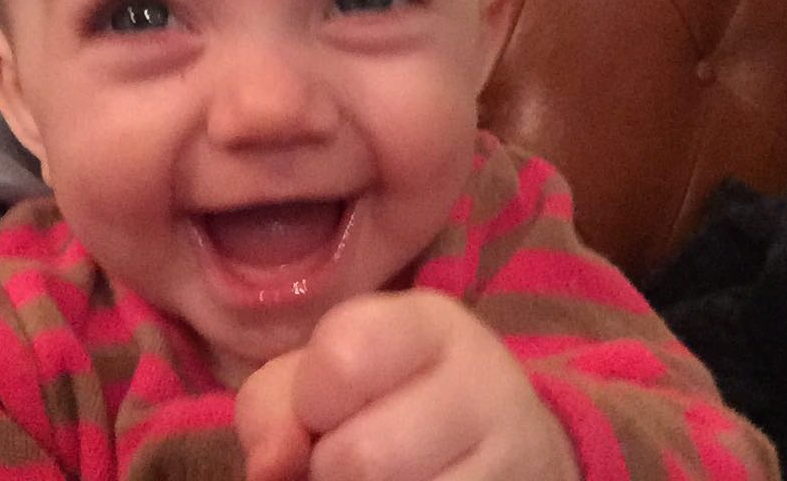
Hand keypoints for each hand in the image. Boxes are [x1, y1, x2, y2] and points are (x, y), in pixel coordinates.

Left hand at [236, 290, 580, 480]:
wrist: (509, 452)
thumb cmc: (390, 406)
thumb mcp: (327, 382)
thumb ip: (275, 407)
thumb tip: (271, 468)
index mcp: (429, 322)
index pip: (341, 359)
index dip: (311, 401)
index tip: (329, 407)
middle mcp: (484, 381)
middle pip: (359, 459)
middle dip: (332, 471)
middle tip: (358, 458)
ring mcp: (516, 455)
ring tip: (390, 479)